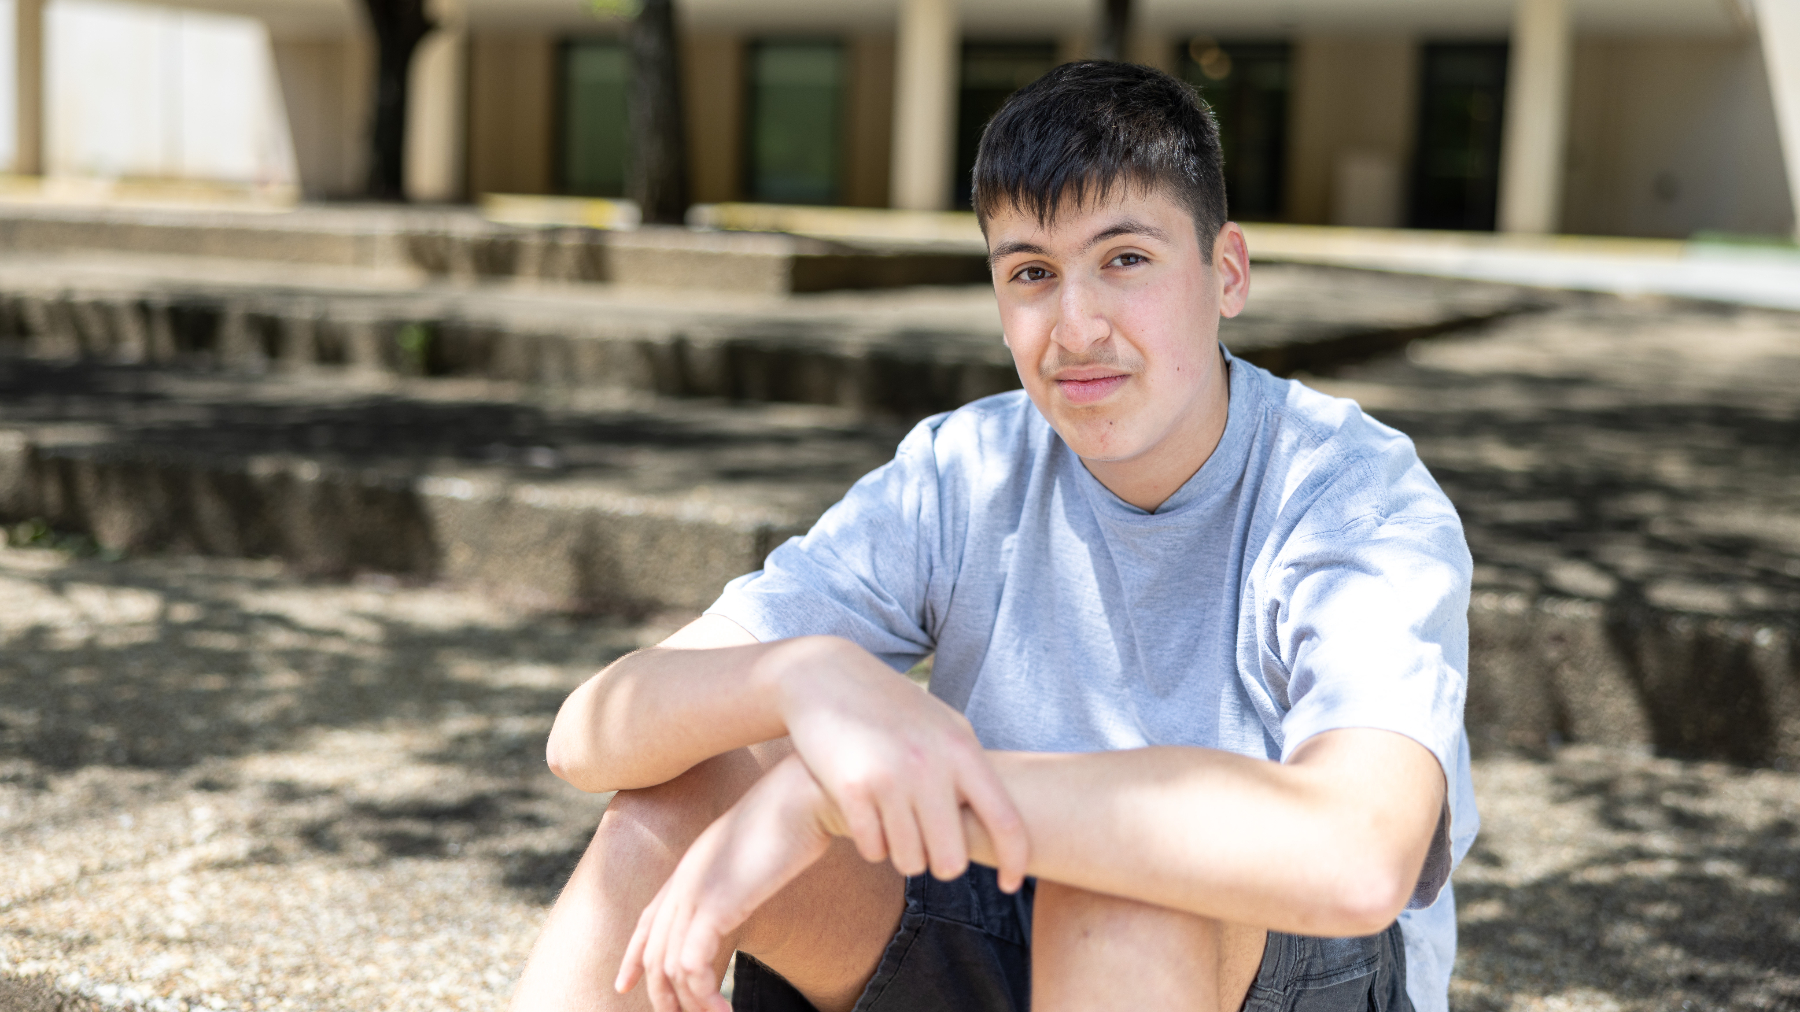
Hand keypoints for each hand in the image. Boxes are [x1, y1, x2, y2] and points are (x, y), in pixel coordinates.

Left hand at [615, 755, 838, 1011]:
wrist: (808, 794)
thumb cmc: (798, 817)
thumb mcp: (758, 848)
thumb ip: (743, 870)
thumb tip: (752, 883)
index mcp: (692, 866)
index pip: (648, 920)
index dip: (633, 956)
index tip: (624, 985)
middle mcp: (684, 880)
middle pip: (654, 954)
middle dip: (664, 997)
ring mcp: (694, 891)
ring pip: (670, 968)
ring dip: (692, 1006)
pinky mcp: (714, 905)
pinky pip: (693, 967)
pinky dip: (705, 998)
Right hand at [770, 636, 1028, 891]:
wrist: (825, 676)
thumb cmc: (892, 706)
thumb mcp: (943, 725)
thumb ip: (970, 767)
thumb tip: (1000, 820)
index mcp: (962, 750)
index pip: (1006, 822)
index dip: (1015, 862)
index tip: (1010, 885)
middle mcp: (930, 766)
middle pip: (951, 859)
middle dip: (940, 863)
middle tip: (927, 844)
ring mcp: (890, 778)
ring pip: (910, 862)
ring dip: (903, 854)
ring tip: (894, 825)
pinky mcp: (851, 789)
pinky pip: (872, 850)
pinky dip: (871, 844)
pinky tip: (866, 818)